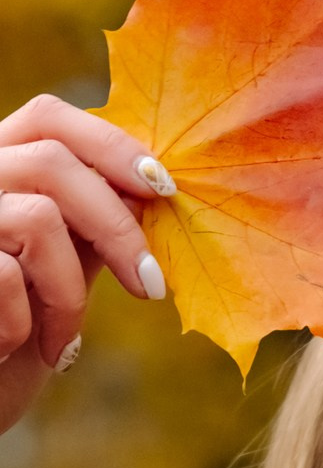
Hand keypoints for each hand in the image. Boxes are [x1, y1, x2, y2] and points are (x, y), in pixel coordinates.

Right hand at [0, 94, 175, 435]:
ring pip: (39, 220)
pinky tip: (20, 350)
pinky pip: (6, 277)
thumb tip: (157, 189)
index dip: (110, 144)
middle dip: (117, 227)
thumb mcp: (61, 268)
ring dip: (69, 295)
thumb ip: (93, 224)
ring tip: (63, 340)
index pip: (49, 117)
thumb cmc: (18, 333)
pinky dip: (28, 325)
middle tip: (151, 287)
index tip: (162, 189)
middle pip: (53, 161)